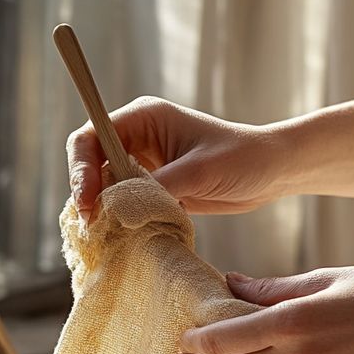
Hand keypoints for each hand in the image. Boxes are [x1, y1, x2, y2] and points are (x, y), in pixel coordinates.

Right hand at [66, 96, 287, 220]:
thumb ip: (157, 186)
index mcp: (144, 118)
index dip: (81, 169)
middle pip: (90, 164)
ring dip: (102, 210)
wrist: (273, 172)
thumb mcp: (199, 171)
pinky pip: (124, 203)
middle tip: (91, 226)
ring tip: (103, 234)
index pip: (90, 137)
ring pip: (105, 187)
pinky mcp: (153, 187)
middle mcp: (137, 137)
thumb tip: (119, 208)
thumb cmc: (243, 158)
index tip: (87, 201)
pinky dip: (119, 219)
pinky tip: (122, 236)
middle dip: (87, 194)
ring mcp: (144, 163)